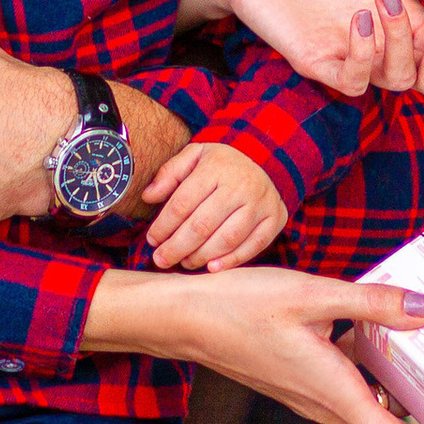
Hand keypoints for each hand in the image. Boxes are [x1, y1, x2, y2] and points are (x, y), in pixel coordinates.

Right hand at [82, 263, 423, 423]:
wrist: (184, 319)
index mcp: (334, 392)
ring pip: (373, 418)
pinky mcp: (302, 384)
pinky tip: (394, 355)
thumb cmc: (239, 307)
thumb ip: (373, 303)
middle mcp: (326, 406)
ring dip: (412, 420)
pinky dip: (383, 390)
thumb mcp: (312, 293)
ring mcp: (312, 398)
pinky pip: (353, 398)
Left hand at [138, 142, 287, 268]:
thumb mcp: (194, 155)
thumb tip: (148, 197)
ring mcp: (261, 203)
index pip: (183, 203)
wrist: (266, 159)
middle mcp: (241, 185)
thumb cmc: (222, 163)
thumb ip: (170, 173)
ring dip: (201, 257)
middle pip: (202, 225)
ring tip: (184, 263)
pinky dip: (231, 261)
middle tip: (161, 259)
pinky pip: (252, 246)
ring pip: (226, 239)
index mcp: (216, 167)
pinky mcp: (275, 219)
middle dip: (177, 247)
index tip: (152, 240)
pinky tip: (211, 267)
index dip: (164, 225)